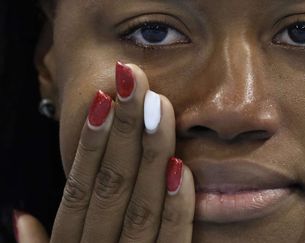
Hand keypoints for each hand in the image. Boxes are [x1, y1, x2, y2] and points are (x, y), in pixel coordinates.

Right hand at [14, 62, 194, 242]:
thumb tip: (20, 216)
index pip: (79, 187)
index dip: (90, 142)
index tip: (104, 96)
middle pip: (110, 185)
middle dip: (123, 129)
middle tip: (136, 80)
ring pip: (141, 206)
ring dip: (151, 154)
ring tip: (159, 106)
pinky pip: (173, 241)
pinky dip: (176, 207)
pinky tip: (180, 167)